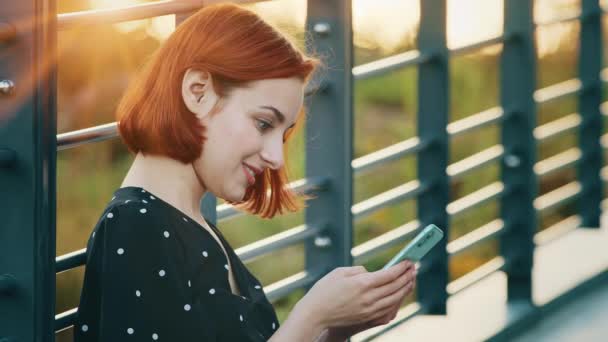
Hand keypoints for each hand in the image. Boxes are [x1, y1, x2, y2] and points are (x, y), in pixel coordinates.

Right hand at [297, 260, 416, 335]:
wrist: (315, 315)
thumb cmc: (324, 291)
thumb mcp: (339, 272)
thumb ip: (358, 270)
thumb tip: (371, 272)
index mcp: (362, 284)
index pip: (389, 274)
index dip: (401, 267)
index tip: (409, 261)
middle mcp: (369, 298)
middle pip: (395, 287)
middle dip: (407, 276)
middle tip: (414, 268)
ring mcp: (369, 311)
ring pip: (395, 299)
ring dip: (405, 289)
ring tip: (411, 281)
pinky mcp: (368, 319)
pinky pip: (388, 311)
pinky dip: (397, 302)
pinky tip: (400, 296)